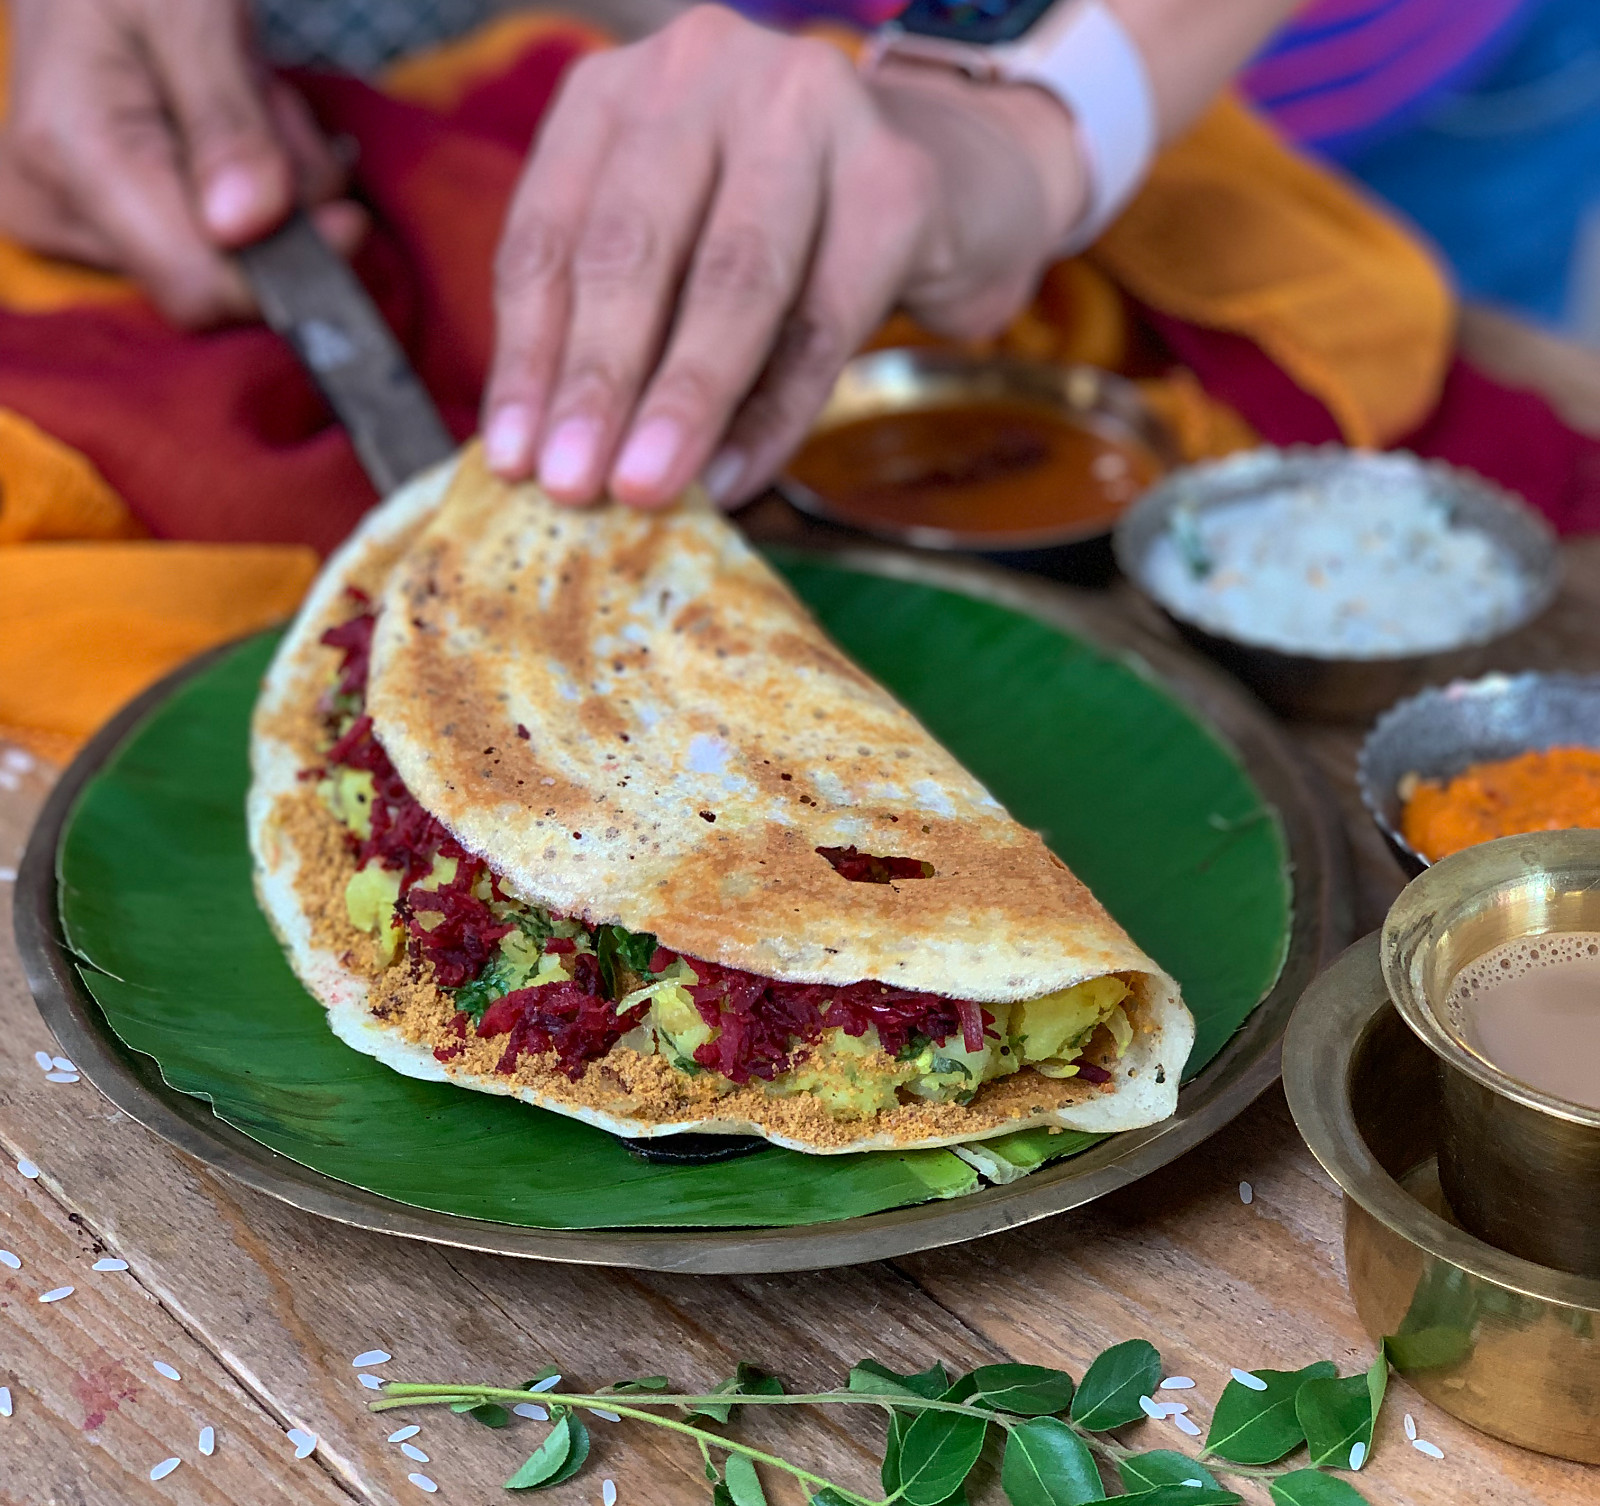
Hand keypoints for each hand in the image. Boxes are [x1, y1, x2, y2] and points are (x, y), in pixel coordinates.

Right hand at [0, 0, 363, 325]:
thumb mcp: (191, 14)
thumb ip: (227, 121)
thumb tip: (248, 227)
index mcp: (74, 155)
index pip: (198, 286)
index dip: (286, 268)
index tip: (346, 216)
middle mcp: (61, 208)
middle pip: (224, 274)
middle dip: (282, 206)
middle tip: (276, 109)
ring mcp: (78, 223)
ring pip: (231, 260)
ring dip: (276, 188)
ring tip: (250, 96)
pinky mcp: (108, 225)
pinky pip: (214, 244)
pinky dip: (252, 190)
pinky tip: (238, 125)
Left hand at [482, 5, 1086, 507]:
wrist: (948, 185)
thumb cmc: (782, 233)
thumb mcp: (676, 251)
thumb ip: (620, 325)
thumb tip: (553, 455)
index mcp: (621, 91)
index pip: (551, 233)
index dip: (527, 355)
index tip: (510, 459)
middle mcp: (708, 72)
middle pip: (634, 247)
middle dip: (596, 380)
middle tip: (570, 486)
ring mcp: (813, 109)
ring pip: (732, 279)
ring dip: (682, 398)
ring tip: (646, 488)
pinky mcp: (897, 178)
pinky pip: (823, 321)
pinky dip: (774, 412)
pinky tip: (736, 476)